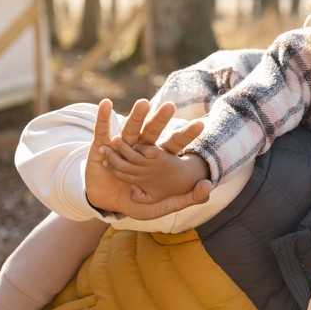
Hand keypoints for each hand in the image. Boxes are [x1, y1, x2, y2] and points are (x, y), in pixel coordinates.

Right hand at [86, 98, 211, 218]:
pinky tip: (106, 104)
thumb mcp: (161, 205)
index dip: (185, 136)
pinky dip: (103, 118)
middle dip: (160, 120)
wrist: (104, 203)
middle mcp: (138, 147)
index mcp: (154, 157)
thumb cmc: (134, 202)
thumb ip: (185, 198)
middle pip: (152, 132)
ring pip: (129, 129)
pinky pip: (102, 131)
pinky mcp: (100, 147)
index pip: (172, 144)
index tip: (200, 125)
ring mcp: (120, 145)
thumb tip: (210, 188)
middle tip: (170, 106)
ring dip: (136, 117)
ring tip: (142, 104)